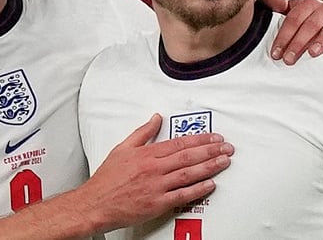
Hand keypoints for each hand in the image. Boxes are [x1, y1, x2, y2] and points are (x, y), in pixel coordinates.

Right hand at [79, 114, 232, 232]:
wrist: (95, 203)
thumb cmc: (107, 179)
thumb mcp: (122, 148)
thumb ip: (142, 133)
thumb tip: (156, 119)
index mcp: (146, 154)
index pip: (179, 143)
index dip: (200, 139)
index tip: (214, 137)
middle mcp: (154, 168)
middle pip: (188, 156)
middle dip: (211, 151)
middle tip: (227, 147)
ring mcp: (157, 186)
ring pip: (189, 174)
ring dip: (209, 167)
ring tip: (224, 161)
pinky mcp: (157, 203)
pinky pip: (182, 195)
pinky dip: (198, 189)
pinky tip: (210, 184)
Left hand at [262, 0, 322, 64]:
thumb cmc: (305, 19)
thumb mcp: (291, 12)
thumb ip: (279, 6)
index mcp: (308, 3)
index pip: (293, 18)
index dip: (283, 35)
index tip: (275, 53)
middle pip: (310, 25)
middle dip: (298, 43)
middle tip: (288, 59)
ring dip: (321, 41)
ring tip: (313, 54)